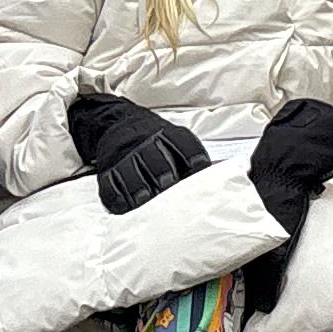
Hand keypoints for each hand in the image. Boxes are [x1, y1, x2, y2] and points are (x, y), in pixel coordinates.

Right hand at [69, 90, 208, 216]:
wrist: (120, 125)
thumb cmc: (157, 142)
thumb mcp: (177, 141)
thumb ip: (194, 159)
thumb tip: (223, 178)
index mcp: (169, 137)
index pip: (185, 146)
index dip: (193, 159)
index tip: (199, 171)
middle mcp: (147, 145)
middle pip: (156, 159)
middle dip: (162, 173)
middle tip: (167, 186)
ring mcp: (126, 157)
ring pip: (131, 172)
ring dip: (138, 187)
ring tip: (144, 199)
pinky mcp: (109, 170)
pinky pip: (110, 184)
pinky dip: (116, 197)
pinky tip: (124, 207)